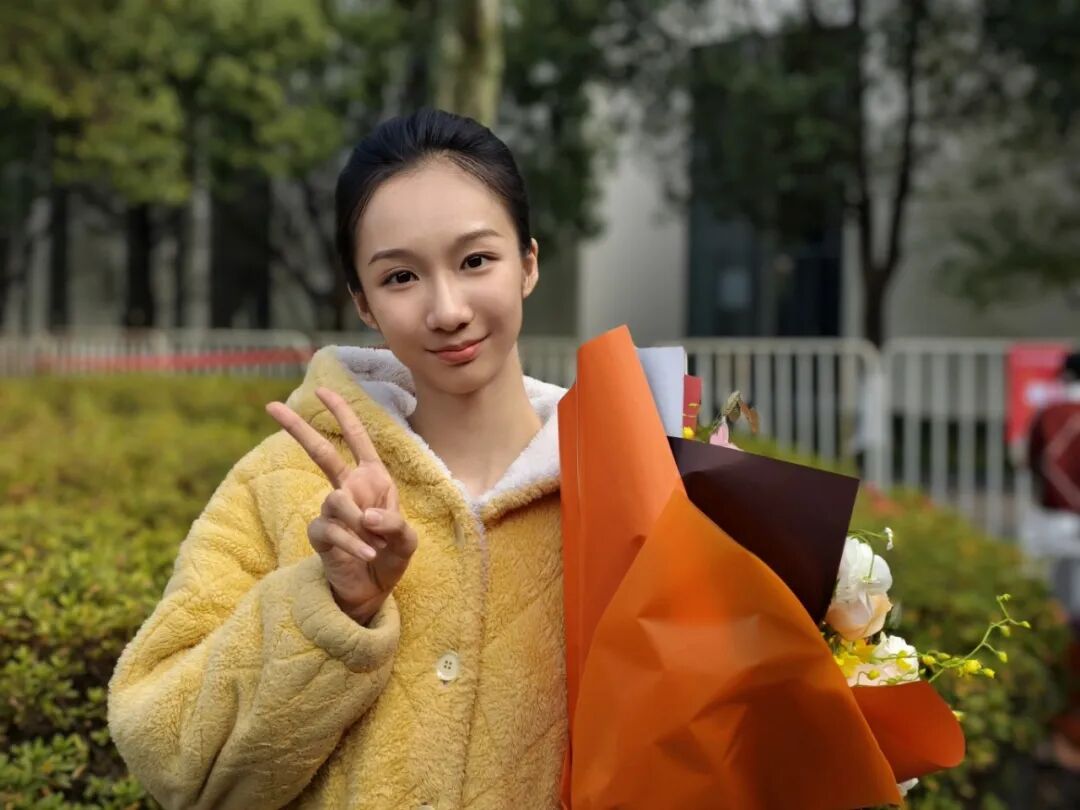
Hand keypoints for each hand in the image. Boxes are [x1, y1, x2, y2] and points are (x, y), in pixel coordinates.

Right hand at [266, 387, 416, 624]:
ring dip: (358, 524)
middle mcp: (349, 489)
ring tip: (374, 546)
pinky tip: (367, 556)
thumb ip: (394, 525)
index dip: (342, 414)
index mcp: (373, 480)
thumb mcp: (407, 542)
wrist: (373, 590)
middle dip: (298, 429)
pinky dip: (353, 544)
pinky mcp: (320, 534)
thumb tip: (366, 515)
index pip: (358, 439)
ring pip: (335, 500)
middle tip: (270, 406)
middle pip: (321, 452)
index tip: (322, 391)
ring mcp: (331, 510)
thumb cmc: (391, 558)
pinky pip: (331, 529)